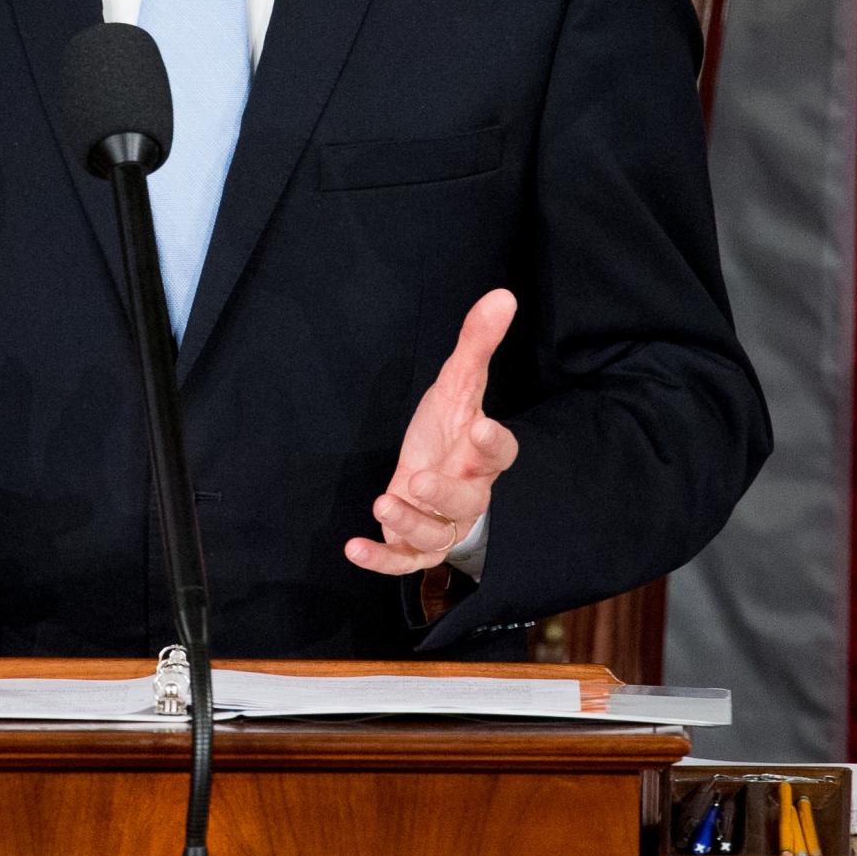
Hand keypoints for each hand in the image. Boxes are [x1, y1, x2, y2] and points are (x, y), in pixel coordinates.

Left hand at [345, 289, 519, 575]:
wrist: (432, 475)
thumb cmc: (449, 431)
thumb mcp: (457, 384)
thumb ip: (477, 344)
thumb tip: (503, 295)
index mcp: (479, 455)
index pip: (500, 453)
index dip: (495, 444)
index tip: (483, 429)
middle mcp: (467, 492)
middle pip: (467, 501)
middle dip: (444, 495)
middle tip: (416, 481)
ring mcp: (441, 522)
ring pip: (436, 535)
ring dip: (409, 524)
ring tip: (382, 503)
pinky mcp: (413, 544)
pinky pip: (403, 560)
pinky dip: (380, 559)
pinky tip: (353, 547)